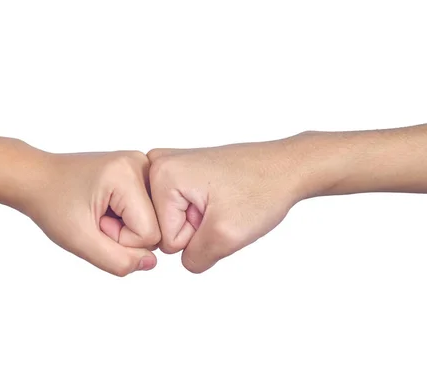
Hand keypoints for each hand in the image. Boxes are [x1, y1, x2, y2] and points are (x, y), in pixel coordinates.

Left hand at [7, 148, 160, 276]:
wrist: (35, 178)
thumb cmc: (51, 203)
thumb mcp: (80, 241)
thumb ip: (118, 261)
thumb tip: (151, 263)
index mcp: (128, 174)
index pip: (150, 234)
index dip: (119, 240)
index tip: (94, 223)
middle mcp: (141, 163)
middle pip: (155, 226)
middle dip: (123, 232)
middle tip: (94, 218)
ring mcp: (142, 165)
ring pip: (151, 219)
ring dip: (124, 226)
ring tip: (97, 211)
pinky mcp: (138, 171)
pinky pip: (145, 210)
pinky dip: (124, 217)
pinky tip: (104, 206)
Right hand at [147, 137, 305, 272]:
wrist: (287, 167)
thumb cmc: (262, 191)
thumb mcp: (225, 237)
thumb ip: (194, 259)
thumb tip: (184, 260)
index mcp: (163, 174)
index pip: (165, 238)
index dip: (197, 236)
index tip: (218, 213)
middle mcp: (159, 164)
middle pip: (164, 228)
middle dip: (195, 228)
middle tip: (221, 208)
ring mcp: (169, 165)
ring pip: (173, 220)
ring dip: (199, 220)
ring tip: (222, 202)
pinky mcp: (180, 170)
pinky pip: (180, 208)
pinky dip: (201, 210)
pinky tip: (219, 197)